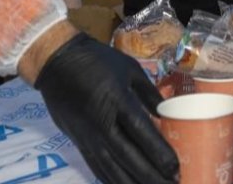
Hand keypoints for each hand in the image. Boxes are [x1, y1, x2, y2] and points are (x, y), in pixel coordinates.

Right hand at [34, 33, 178, 183]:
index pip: (141, 133)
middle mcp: (102, 123)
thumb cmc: (97, 61)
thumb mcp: (129, 69)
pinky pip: (97, 167)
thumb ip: (149, 93)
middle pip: (128, 157)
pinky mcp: (78, 142)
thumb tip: (167, 113)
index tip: (176, 168)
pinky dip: (113, 180)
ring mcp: (88, 136)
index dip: (159, 153)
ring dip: (133, 183)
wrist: (56, 62)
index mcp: (117, 101)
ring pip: (112, 168)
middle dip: (151, 176)